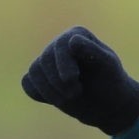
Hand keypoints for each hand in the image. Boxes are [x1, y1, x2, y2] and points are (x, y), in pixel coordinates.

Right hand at [22, 26, 138, 134]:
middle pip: (44, 60)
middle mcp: (60, 44)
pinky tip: (58, 99)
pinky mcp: (39, 77)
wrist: (107, 103)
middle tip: (76, 93)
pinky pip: (27, 83)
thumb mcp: (107, 66)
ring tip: (71, 98)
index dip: (64, 64)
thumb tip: (72, 40)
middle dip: (58, 81)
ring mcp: (47, 60)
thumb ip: (92, 51)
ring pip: (34, 72)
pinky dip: (39, 94)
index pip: (60, 45)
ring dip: (50, 91)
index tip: (74, 79)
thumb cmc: (111, 81)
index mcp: (77, 34)